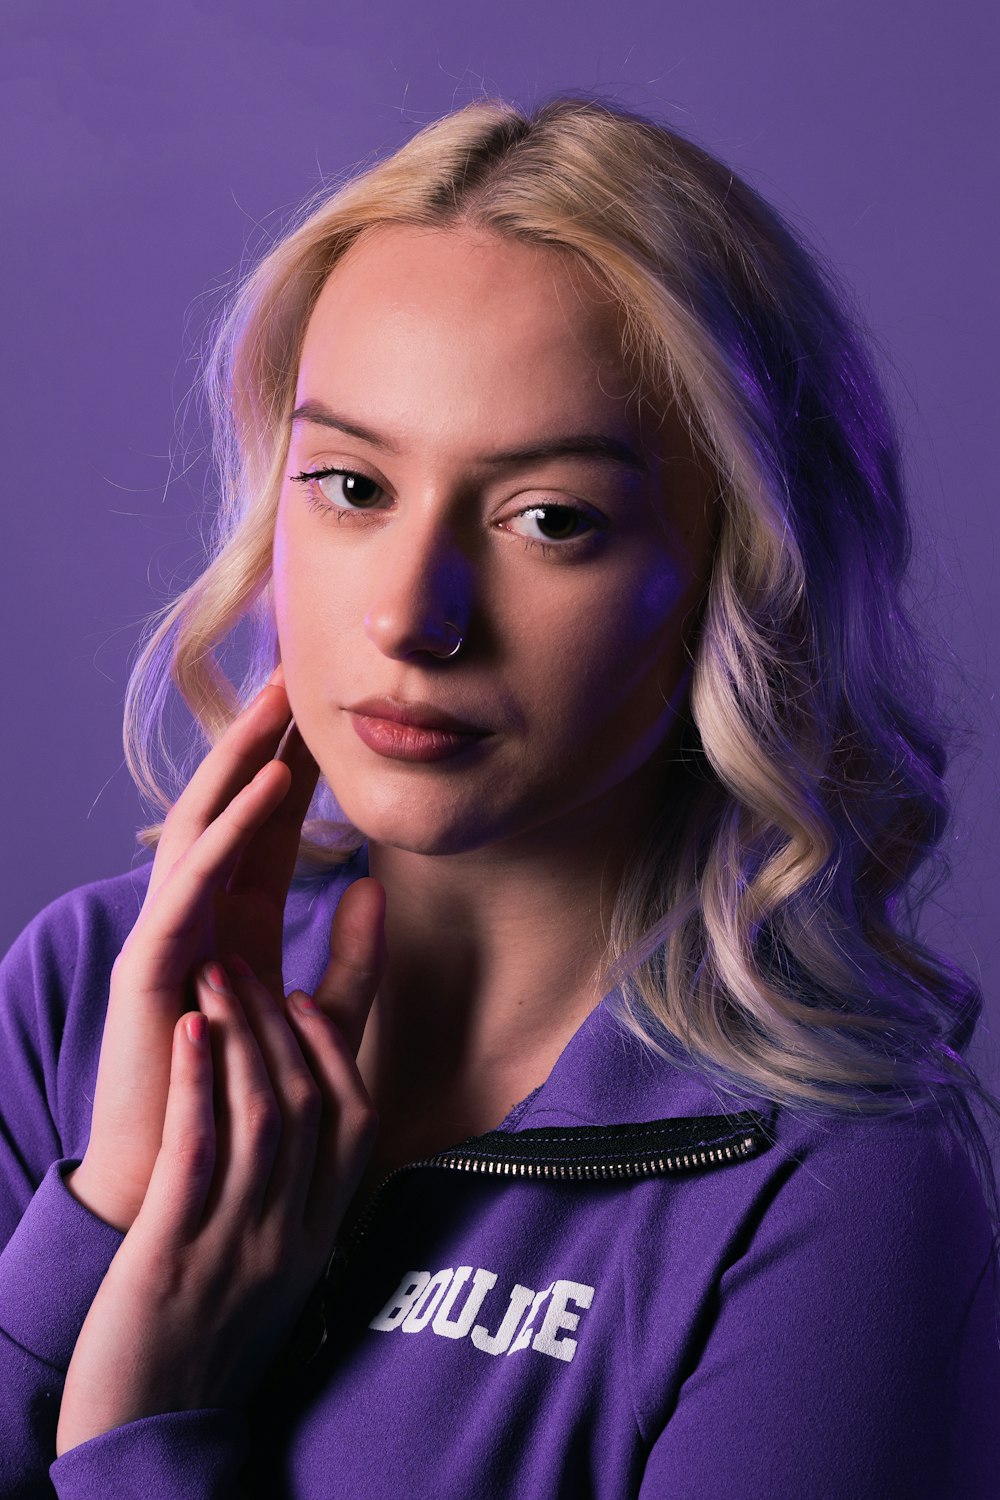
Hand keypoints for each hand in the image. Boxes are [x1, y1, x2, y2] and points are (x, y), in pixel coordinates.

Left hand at [56, 908, 383, 1456]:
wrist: (147, 1438)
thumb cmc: (204, 1352)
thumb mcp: (275, 1281)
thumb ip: (294, 1209)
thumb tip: (304, 1138)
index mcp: (318, 1240)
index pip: (356, 1124)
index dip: (335, 1052)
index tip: (305, 1001)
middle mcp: (290, 1236)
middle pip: (308, 1105)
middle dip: (277, 1024)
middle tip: (243, 965)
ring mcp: (237, 1244)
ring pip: (262, 1116)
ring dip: (240, 1034)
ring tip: (215, 975)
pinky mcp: (174, 1253)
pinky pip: (198, 1151)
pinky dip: (199, 1082)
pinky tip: (190, 1032)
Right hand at [66, 665, 321, 1231]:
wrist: (183, 1189)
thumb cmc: (244, 1107)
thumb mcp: (316, 1024)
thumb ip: (354, 966)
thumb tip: (382, 889)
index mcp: (230, 927)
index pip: (263, 831)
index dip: (293, 770)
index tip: (331, 714)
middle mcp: (194, 920)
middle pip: (225, 813)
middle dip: (257, 745)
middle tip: (293, 676)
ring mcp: (166, 938)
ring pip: (197, 831)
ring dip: (237, 766)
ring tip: (276, 708)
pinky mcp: (149, 968)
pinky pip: (187, 885)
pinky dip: (226, 833)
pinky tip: (265, 789)